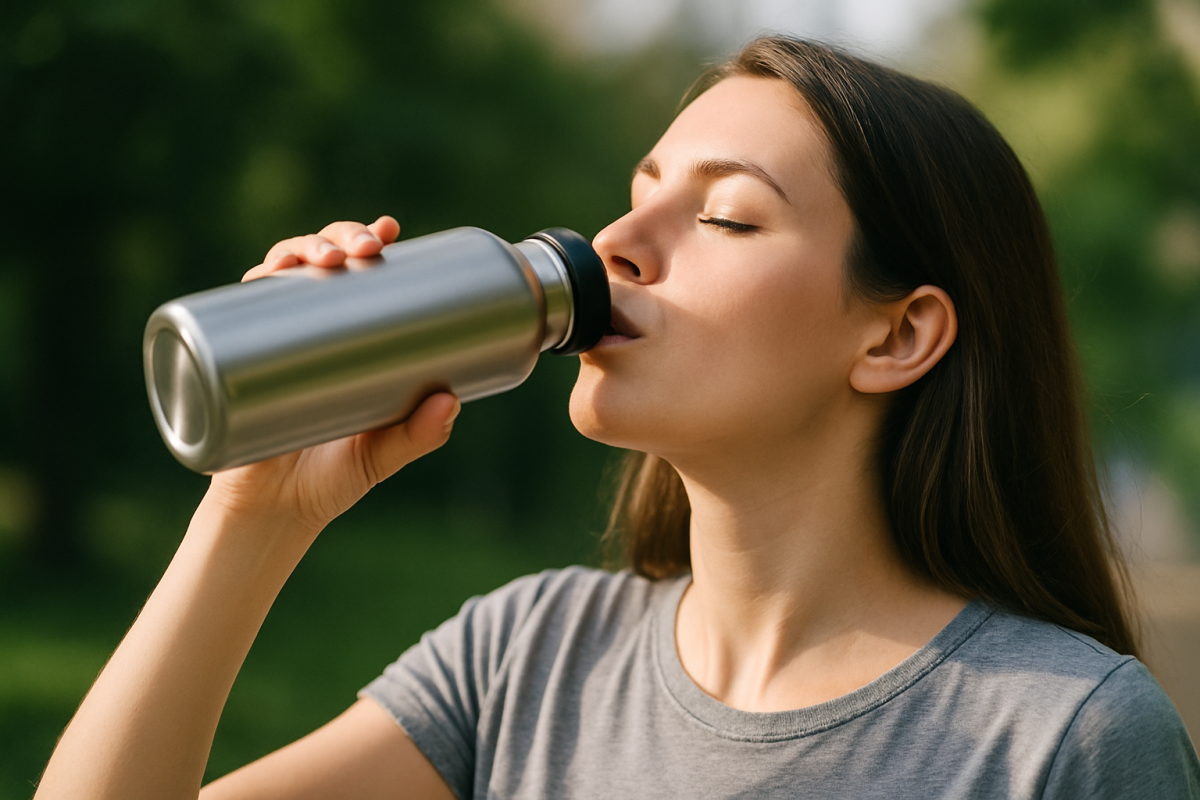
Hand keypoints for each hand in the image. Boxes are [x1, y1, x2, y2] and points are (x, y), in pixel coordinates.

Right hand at [208, 216, 459, 535]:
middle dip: (339, 238)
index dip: (368, 241)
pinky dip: (251, 287)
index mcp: (347, 338)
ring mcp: (270, 341)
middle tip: (364, 250)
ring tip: (326, 259)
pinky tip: (266, 274)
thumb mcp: (382, 454)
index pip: (356, 275)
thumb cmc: (332, 479)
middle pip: (320, 261)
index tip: (388, 230)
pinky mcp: (235, 361)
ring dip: (299, 249)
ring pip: (279, 274)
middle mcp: (307, 329)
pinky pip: (235, 315)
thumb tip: (450, 400)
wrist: (274, 515)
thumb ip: (418, 435)